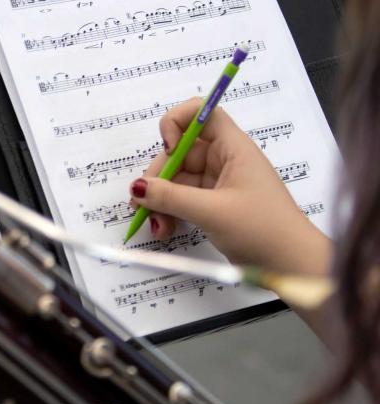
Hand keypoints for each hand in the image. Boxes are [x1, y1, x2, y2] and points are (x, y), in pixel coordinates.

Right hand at [128, 98, 330, 274]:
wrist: (290, 265)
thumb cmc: (262, 230)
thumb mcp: (212, 212)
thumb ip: (170, 197)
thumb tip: (137, 187)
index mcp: (233, 148)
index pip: (202, 113)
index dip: (178, 122)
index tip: (166, 147)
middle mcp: (224, 160)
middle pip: (180, 152)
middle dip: (158, 176)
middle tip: (143, 202)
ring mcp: (217, 184)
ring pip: (176, 179)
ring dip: (160, 199)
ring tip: (156, 226)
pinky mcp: (213, 205)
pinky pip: (182, 199)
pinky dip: (169, 212)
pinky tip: (164, 230)